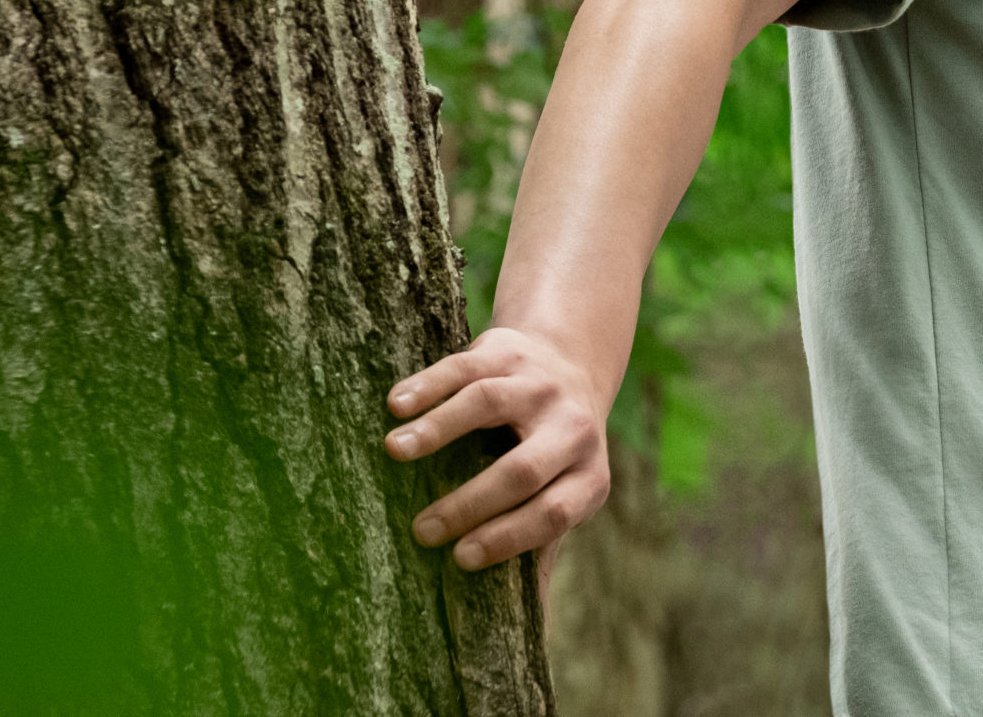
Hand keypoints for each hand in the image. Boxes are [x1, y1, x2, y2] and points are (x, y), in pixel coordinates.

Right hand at [384, 326, 611, 572]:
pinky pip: (464, 367)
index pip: (553, 513)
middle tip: (422, 529)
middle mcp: (571, 428)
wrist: (570, 363)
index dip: (508, 538)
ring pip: (487, 404)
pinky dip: (427, 385)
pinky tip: (395, 406)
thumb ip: (544, 550)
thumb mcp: (566, 495)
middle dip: (471, 502)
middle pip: (522, 468)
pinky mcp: (507, 350)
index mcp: (588, 475)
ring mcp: (538, 383)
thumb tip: (533, 631)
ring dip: (438, 428)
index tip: (460, 559)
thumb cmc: (555, 454)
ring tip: (394, 452)